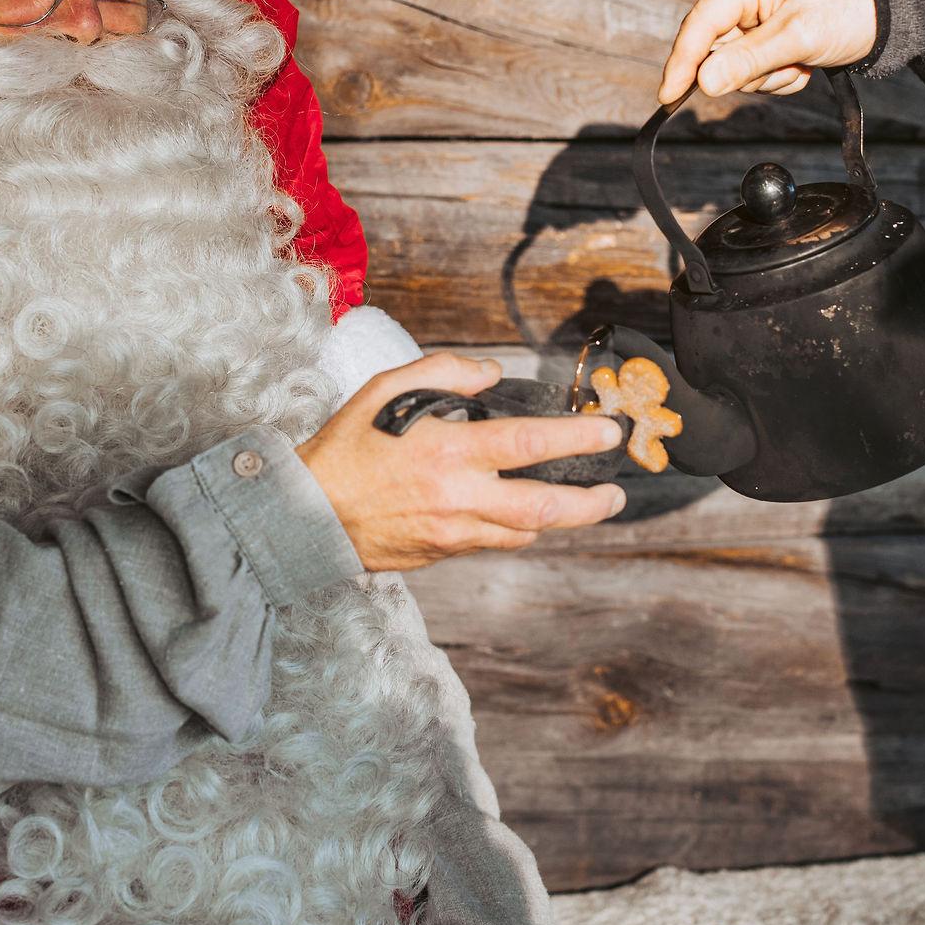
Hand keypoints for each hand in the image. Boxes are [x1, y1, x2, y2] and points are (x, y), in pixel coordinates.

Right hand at [296, 353, 627, 571]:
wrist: (309, 513)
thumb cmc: (345, 447)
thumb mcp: (386, 389)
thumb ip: (444, 372)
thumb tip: (491, 374)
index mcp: (448, 451)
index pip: (530, 445)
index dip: (578, 440)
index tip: (610, 433)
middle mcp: (458, 497)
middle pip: (546, 508)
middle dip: (591, 504)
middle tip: (615, 492)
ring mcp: (454, 531)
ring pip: (526, 532)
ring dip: (559, 519)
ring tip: (581, 504)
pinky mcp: (445, 552)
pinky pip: (495, 541)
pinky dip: (516, 527)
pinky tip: (522, 512)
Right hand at [657, 0, 876, 104]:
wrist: (893, 7)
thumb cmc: (853, 7)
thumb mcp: (800, 36)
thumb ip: (749, 59)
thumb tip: (704, 81)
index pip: (700, 25)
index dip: (682, 62)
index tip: (668, 95)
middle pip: (716, 49)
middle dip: (750, 69)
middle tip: (787, 66)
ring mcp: (757, 11)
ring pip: (736, 64)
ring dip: (769, 74)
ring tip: (801, 62)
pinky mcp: (769, 29)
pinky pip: (756, 66)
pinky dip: (779, 74)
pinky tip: (804, 63)